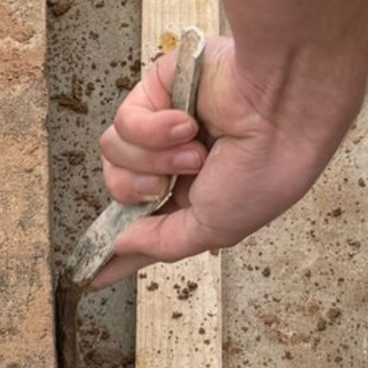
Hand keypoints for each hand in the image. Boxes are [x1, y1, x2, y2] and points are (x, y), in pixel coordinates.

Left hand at [92, 34, 364, 288]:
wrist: (277, 111)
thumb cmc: (262, 172)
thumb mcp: (215, 227)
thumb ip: (164, 241)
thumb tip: (121, 244)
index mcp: (194, 198)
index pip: (144, 227)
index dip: (117, 250)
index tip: (90, 276)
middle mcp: (175, 162)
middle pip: (119, 188)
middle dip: (140, 189)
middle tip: (173, 180)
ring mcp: (162, 125)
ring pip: (114, 154)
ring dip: (154, 157)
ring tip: (193, 149)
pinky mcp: (155, 91)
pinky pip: (124, 122)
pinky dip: (153, 129)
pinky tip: (186, 123)